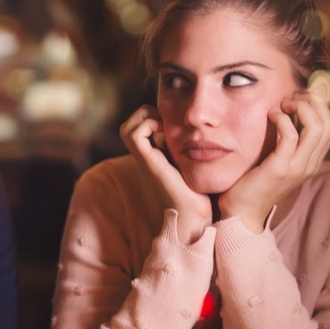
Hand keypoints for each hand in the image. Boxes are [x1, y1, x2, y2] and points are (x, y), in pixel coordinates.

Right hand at [120, 105, 212, 243]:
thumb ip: (189, 150)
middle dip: (145, 114)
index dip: (151, 117)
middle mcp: (145, 158)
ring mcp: (145, 160)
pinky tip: (166, 131)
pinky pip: (135, 134)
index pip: (138, 128)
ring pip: (128, 128)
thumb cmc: (199, 193)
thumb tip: (201, 134)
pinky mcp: (149, 162)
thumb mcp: (192, 164)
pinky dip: (148, 124)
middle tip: (166, 120)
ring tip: (164, 124)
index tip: (172, 121)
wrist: (194, 214)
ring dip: (145, 118)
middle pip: (128, 126)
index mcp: (153, 157)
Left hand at [218, 79, 329, 232]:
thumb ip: (286, 140)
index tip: (298, 96)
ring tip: (283, 104)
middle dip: (313, 102)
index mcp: (312, 161)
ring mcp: (297, 167)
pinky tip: (271, 115)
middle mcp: (310, 164)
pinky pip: (291, 136)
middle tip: (291, 97)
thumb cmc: (254, 182)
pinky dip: (282, 119)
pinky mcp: (280, 168)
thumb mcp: (277, 159)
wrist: (242, 213)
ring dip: (301, 107)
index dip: (319, 105)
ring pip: (317, 127)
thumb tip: (288, 112)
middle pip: (329, 124)